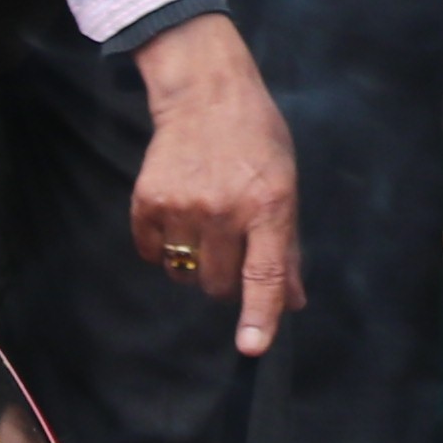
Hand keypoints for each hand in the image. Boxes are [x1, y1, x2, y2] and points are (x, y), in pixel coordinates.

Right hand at [128, 19, 304, 350]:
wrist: (205, 93)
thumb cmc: (256, 140)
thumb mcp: (286, 185)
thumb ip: (288, 248)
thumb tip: (294, 302)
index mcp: (269, 206)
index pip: (266, 275)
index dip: (260, 316)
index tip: (251, 348)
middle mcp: (225, 210)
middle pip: (218, 285)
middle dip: (224, 278)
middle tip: (228, 245)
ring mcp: (184, 206)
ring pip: (183, 273)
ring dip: (192, 263)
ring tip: (202, 222)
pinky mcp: (148, 202)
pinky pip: (151, 253)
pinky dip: (161, 246)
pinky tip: (176, 212)